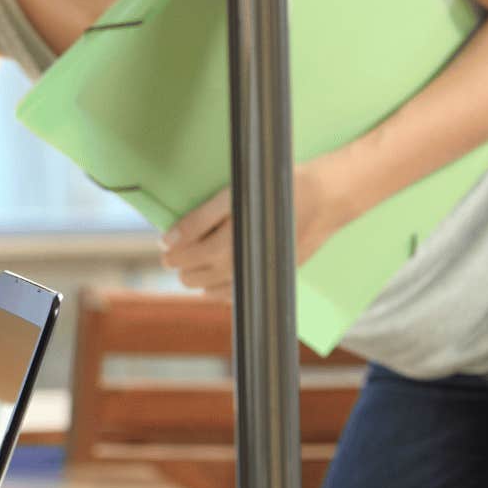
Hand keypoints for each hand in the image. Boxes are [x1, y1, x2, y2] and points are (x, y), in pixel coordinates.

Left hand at [159, 159, 351, 299]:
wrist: (322, 199)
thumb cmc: (274, 191)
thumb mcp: (231, 197)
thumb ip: (198, 219)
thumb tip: (168, 240)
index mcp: (230, 241)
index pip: (186, 255)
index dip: (171, 251)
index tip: (165, 246)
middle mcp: (243, 262)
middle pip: (194, 276)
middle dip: (181, 265)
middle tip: (176, 255)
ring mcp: (258, 273)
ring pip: (211, 290)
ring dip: (196, 278)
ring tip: (193, 265)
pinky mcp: (272, 278)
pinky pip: (235, 296)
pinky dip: (219, 289)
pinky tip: (218, 276)